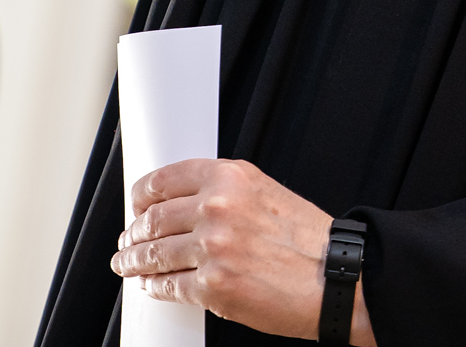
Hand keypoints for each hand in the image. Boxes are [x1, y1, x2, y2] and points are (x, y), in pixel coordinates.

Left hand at [112, 159, 376, 344]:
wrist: (337, 278)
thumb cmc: (310, 240)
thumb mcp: (266, 194)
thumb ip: (227, 193)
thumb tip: (188, 203)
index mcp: (230, 177)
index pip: (165, 179)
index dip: (142, 194)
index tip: (137, 202)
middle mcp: (217, 207)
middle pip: (154, 218)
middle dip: (134, 233)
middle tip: (128, 240)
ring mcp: (212, 248)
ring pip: (154, 254)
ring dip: (134, 262)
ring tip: (128, 264)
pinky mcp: (214, 286)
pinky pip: (169, 286)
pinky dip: (156, 287)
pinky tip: (153, 285)